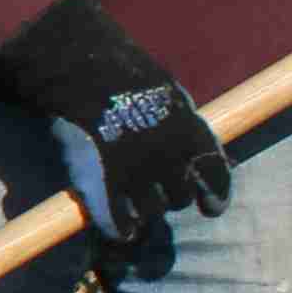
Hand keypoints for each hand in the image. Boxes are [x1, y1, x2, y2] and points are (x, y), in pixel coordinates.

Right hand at [0, 0, 229, 243]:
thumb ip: (187, 126)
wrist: (76, 63)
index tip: (211, 207)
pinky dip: (121, 228)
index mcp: (190, 131)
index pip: (214, 176)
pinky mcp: (100, 182)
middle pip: (179, 197)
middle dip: (171, 195)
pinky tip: (121, 230)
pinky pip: (117, 221)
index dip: (214, 197)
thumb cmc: (122, 73)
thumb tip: (206, 156)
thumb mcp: (170, 93)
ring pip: (150, 211)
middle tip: (154, 188)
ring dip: (144, 210)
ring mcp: (134, 171)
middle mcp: (168, 155)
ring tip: (133, 203)